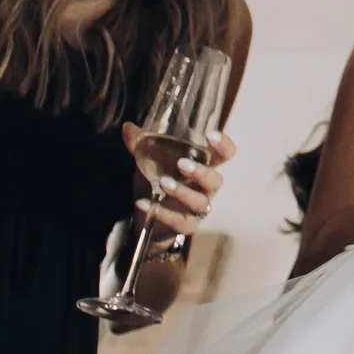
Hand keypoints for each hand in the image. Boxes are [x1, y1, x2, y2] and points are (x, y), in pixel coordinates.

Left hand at [125, 124, 234, 238]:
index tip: (211, 135)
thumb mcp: (150, 162)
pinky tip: (146, 204)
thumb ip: (141, 146)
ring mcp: (197, 208)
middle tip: (182, 164)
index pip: (225, 155)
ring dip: (183, 192)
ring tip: (163, 183)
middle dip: (201, 172)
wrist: (149, 218)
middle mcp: (206, 187)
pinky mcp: (186, 226)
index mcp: (204, 166)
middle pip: (216, 180)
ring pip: (201, 202)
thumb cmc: (158, 182)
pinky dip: (164, 214)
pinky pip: (182, 222)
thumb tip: (128, 127)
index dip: (223, 145)